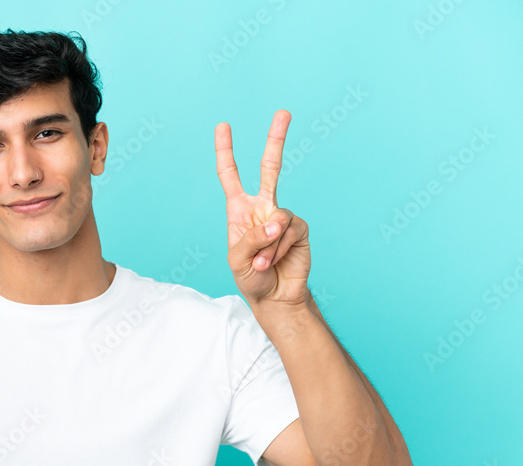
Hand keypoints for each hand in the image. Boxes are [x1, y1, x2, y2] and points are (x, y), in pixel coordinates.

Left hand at [214, 110, 310, 309]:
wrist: (274, 297)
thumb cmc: (250, 277)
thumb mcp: (237, 260)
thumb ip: (252, 238)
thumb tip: (276, 221)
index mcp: (239, 209)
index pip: (230, 174)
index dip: (226, 151)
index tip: (223, 126)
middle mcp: (262, 207)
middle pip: (270, 167)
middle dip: (276, 139)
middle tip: (283, 112)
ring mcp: (282, 216)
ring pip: (276, 218)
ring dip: (266, 246)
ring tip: (261, 262)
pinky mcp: (300, 229)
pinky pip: (289, 231)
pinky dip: (279, 249)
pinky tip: (275, 261)